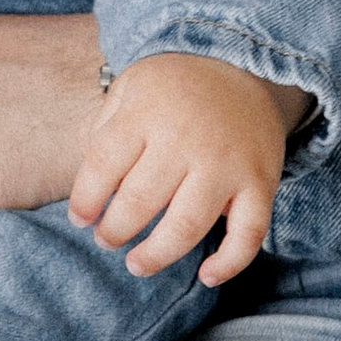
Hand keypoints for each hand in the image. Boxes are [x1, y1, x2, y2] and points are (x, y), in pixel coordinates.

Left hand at [68, 53, 303, 284]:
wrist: (246, 65)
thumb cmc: (175, 87)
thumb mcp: (130, 88)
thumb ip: (106, 130)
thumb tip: (89, 190)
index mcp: (146, 113)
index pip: (103, 166)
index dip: (85, 200)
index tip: (80, 218)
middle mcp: (186, 140)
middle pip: (140, 202)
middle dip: (114, 231)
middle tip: (106, 239)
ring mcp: (226, 164)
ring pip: (187, 226)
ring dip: (156, 255)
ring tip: (136, 263)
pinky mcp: (260, 183)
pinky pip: (248, 234)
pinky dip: (229, 262)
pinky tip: (206, 276)